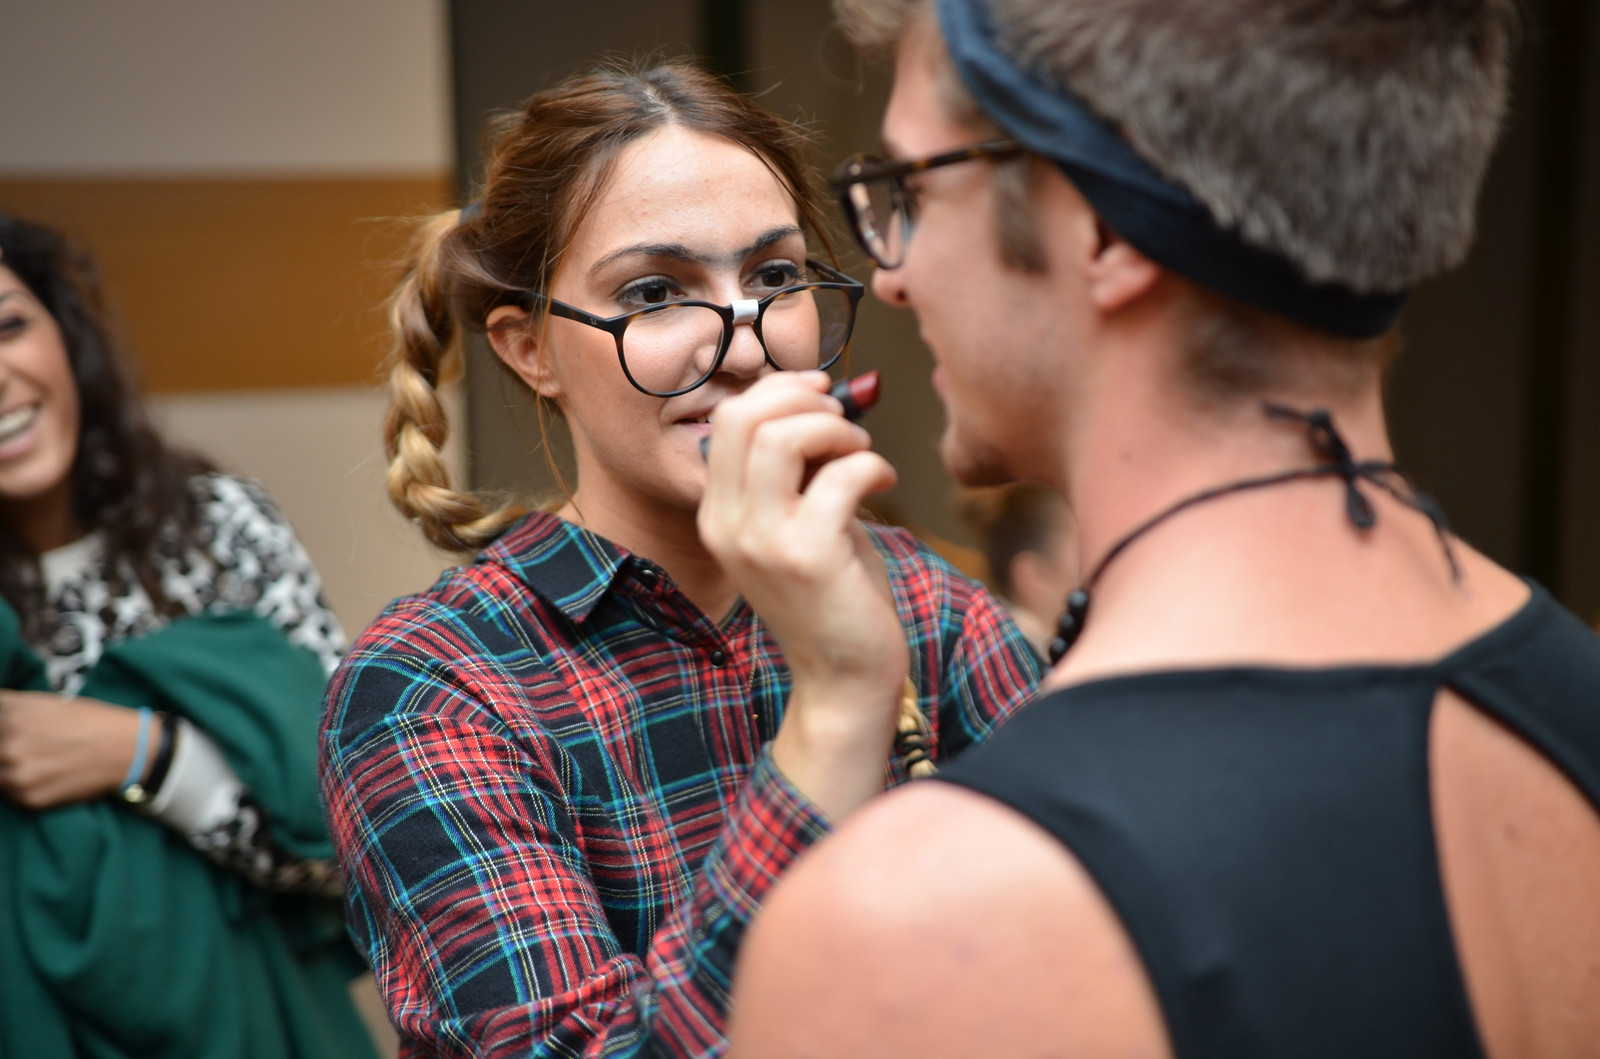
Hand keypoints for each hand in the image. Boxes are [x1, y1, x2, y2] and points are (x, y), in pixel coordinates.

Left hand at [0, 691, 149, 808]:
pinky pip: (10, 794)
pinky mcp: (30, 799)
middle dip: (6, 749)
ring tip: (33, 760)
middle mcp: (10, 747)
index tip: (8, 732)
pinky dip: (19, 786)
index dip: (2, 728)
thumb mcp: (44, 701)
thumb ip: (8, 706)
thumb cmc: (88, 720)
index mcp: (11, 717)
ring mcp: (18, 776)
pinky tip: (42, 774)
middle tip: (30, 746)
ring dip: (6, 769)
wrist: (127, 749)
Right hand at [699, 372, 907, 818]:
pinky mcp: (806, 557)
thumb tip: (832, 397)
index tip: (824, 392)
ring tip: (862, 452)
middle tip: (847, 423)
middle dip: (807, 402)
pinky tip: (885, 481)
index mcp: (717, 514)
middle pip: (746, 417)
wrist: (844, 679)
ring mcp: (761, 542)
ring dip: (838, 431)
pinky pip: (840, 476)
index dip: (779, 391)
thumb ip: (803, 468)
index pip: (728, 419)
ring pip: (784, 437)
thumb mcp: (803, 522)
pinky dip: (871, 464)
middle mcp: (727, 525)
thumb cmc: (834, 595)